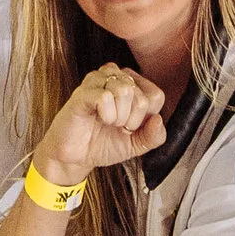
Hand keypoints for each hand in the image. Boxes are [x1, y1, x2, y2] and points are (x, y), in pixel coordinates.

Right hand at [35, 66, 165, 184]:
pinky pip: (105, 97)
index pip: (155, 96)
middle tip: (116, 126)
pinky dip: (106, 115)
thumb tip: (158, 120)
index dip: (146, 119)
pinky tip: (98, 117)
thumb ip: (154, 136)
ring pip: (125, 91)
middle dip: (131, 121)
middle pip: (141, 96)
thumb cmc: (103, 144)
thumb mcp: (136, 145)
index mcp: (132, 86)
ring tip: (107, 122)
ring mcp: (98, 82)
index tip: (131, 127)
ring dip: (118, 118)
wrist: (75, 157)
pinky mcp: (83, 92)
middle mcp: (116, 78)